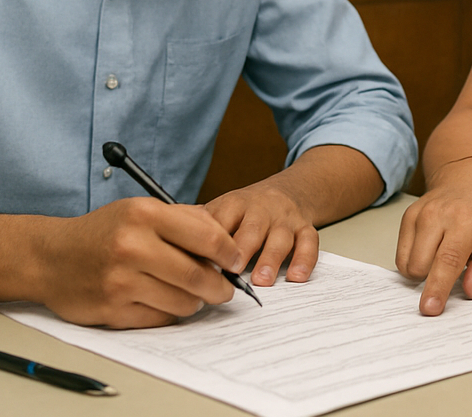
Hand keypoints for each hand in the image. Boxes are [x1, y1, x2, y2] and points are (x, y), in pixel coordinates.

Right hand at [34, 196, 242, 327]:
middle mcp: (132, 246)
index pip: (207, 237)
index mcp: (145, 215)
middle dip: (220, 287)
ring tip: (192, 294)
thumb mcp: (141, 210)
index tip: (236, 261)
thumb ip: (184, 220)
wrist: (50, 257)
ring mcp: (121, 281)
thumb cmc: (104, 232)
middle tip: (225, 289)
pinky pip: (160, 318)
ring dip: (195, 302)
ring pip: (183, 302)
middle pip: (198, 276)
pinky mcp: (112, 310)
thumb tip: (226, 242)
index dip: (230, 253)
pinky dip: (169, 313)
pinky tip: (163, 301)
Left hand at [205, 180, 319, 286]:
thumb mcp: (220, 210)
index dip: (213, 239)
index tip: (201, 262)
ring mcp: (285, 219)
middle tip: (233, 271)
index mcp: (235, 204)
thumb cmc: (245, 210)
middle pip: (252, 227)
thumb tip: (162, 243)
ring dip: (271, 258)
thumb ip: (195, 226)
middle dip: (243, 248)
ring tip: (262, 280)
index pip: (222, 219)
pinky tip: (296, 277)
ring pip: (280, 236)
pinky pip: (309, 243)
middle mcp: (261, 209)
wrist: (289, 190)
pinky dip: (304, 260)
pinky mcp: (305, 228)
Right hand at [396, 156, 471, 315]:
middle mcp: (437, 214)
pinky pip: (401, 256)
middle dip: (434, 280)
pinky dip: (415, 262)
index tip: (430, 308)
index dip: (438, 287)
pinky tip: (433, 251)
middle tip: (456, 268)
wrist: (471, 176)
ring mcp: (418, 214)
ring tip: (445, 257)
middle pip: (421, 265)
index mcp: (465, 219)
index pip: (447, 260)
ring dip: (424, 272)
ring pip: (408, 263)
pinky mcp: (407, 217)